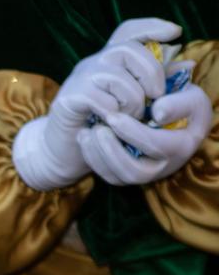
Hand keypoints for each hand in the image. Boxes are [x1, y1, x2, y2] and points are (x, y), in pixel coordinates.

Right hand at [13, 18, 177, 189]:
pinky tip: (112, 123)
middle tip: (156, 97)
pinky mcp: (68, 98)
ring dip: (133, 100)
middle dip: (151, 73)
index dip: (151, 27)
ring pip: (115, 76)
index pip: (128, 31)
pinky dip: (112, 113)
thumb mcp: (135, 103)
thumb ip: (157, 85)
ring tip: (133, 117)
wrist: (65, 152)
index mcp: (110, 61)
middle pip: (128, 50)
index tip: (175, 33)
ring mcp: (79, 79)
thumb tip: (187, 66)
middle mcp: (93, 63)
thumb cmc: (103, 127)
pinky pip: (98, 98)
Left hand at [78, 74, 212, 184]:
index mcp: (182, 146)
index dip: (134, 133)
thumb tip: (157, 113)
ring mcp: (145, 173)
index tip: (115, 117)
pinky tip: (83, 137)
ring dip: (99, 155)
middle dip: (112, 150)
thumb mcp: (191, 97)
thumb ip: (179, 103)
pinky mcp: (127, 173)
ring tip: (87, 132)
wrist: (174, 114)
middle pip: (135, 171)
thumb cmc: (182, 103)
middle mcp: (163, 166)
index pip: (157, 145)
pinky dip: (92, 158)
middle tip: (97, 129)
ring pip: (118, 177)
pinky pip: (107, 175)